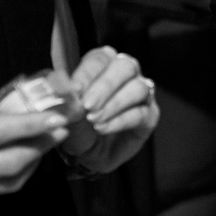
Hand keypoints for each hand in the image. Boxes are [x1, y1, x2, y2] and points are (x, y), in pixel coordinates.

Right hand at [0, 93, 67, 208]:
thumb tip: (10, 97)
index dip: (30, 126)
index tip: (56, 116)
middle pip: (9, 162)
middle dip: (41, 145)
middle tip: (60, 127)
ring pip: (8, 181)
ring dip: (33, 161)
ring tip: (46, 139)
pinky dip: (16, 174)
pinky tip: (23, 156)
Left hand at [61, 46, 159, 173]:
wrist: (86, 156)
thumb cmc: (77, 128)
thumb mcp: (66, 115)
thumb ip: (66, 101)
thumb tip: (66, 90)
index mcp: (103, 66)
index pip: (100, 59)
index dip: (88, 72)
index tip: (75, 89)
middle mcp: (125, 75)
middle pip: (124, 66)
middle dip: (105, 85)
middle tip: (88, 105)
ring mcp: (141, 95)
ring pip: (137, 88)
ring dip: (113, 104)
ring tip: (94, 120)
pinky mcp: (150, 116)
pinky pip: (141, 113)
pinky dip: (119, 121)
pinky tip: (102, 128)